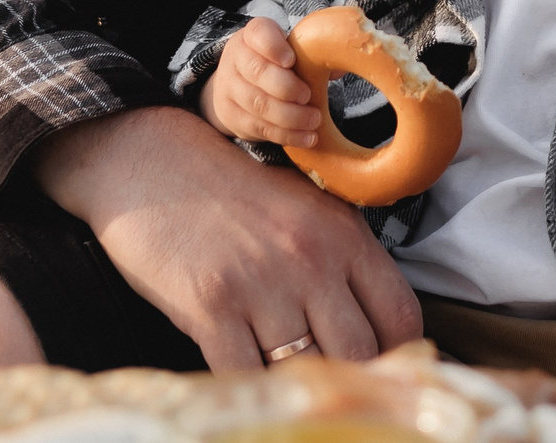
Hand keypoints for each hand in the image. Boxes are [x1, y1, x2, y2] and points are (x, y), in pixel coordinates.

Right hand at [32, 105, 419, 369]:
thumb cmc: (234, 196)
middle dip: (354, 380)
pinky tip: (252, 384)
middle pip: (360, 354)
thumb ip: (346, 264)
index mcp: (344, 235)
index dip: (400, 355)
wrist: (155, 165)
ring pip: (308, 371)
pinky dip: (253, 390)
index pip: (400, 314)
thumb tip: (381, 333)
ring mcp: (262, 286)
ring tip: (295, 387)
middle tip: (339, 390)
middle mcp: (310, 260)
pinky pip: (248, 376)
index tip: (386, 371)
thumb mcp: (307, 211)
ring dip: (302, 387)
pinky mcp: (212, 309)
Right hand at [200, 18, 323, 147]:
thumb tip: (339, 68)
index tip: (291, 60)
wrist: (235, 86)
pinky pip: (260, 128)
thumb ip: (313, 54)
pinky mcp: (233, 117)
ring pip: (259, 104)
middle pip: (258, 72)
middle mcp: (236, 59)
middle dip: (287, 87)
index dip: (274, 47)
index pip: (258, 33)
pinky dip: (287, 135)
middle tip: (308, 96)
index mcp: (252, 36)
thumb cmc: (273, 63)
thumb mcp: (287, 49)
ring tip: (314, 120)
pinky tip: (308, 137)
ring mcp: (230, 89)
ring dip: (291, 116)